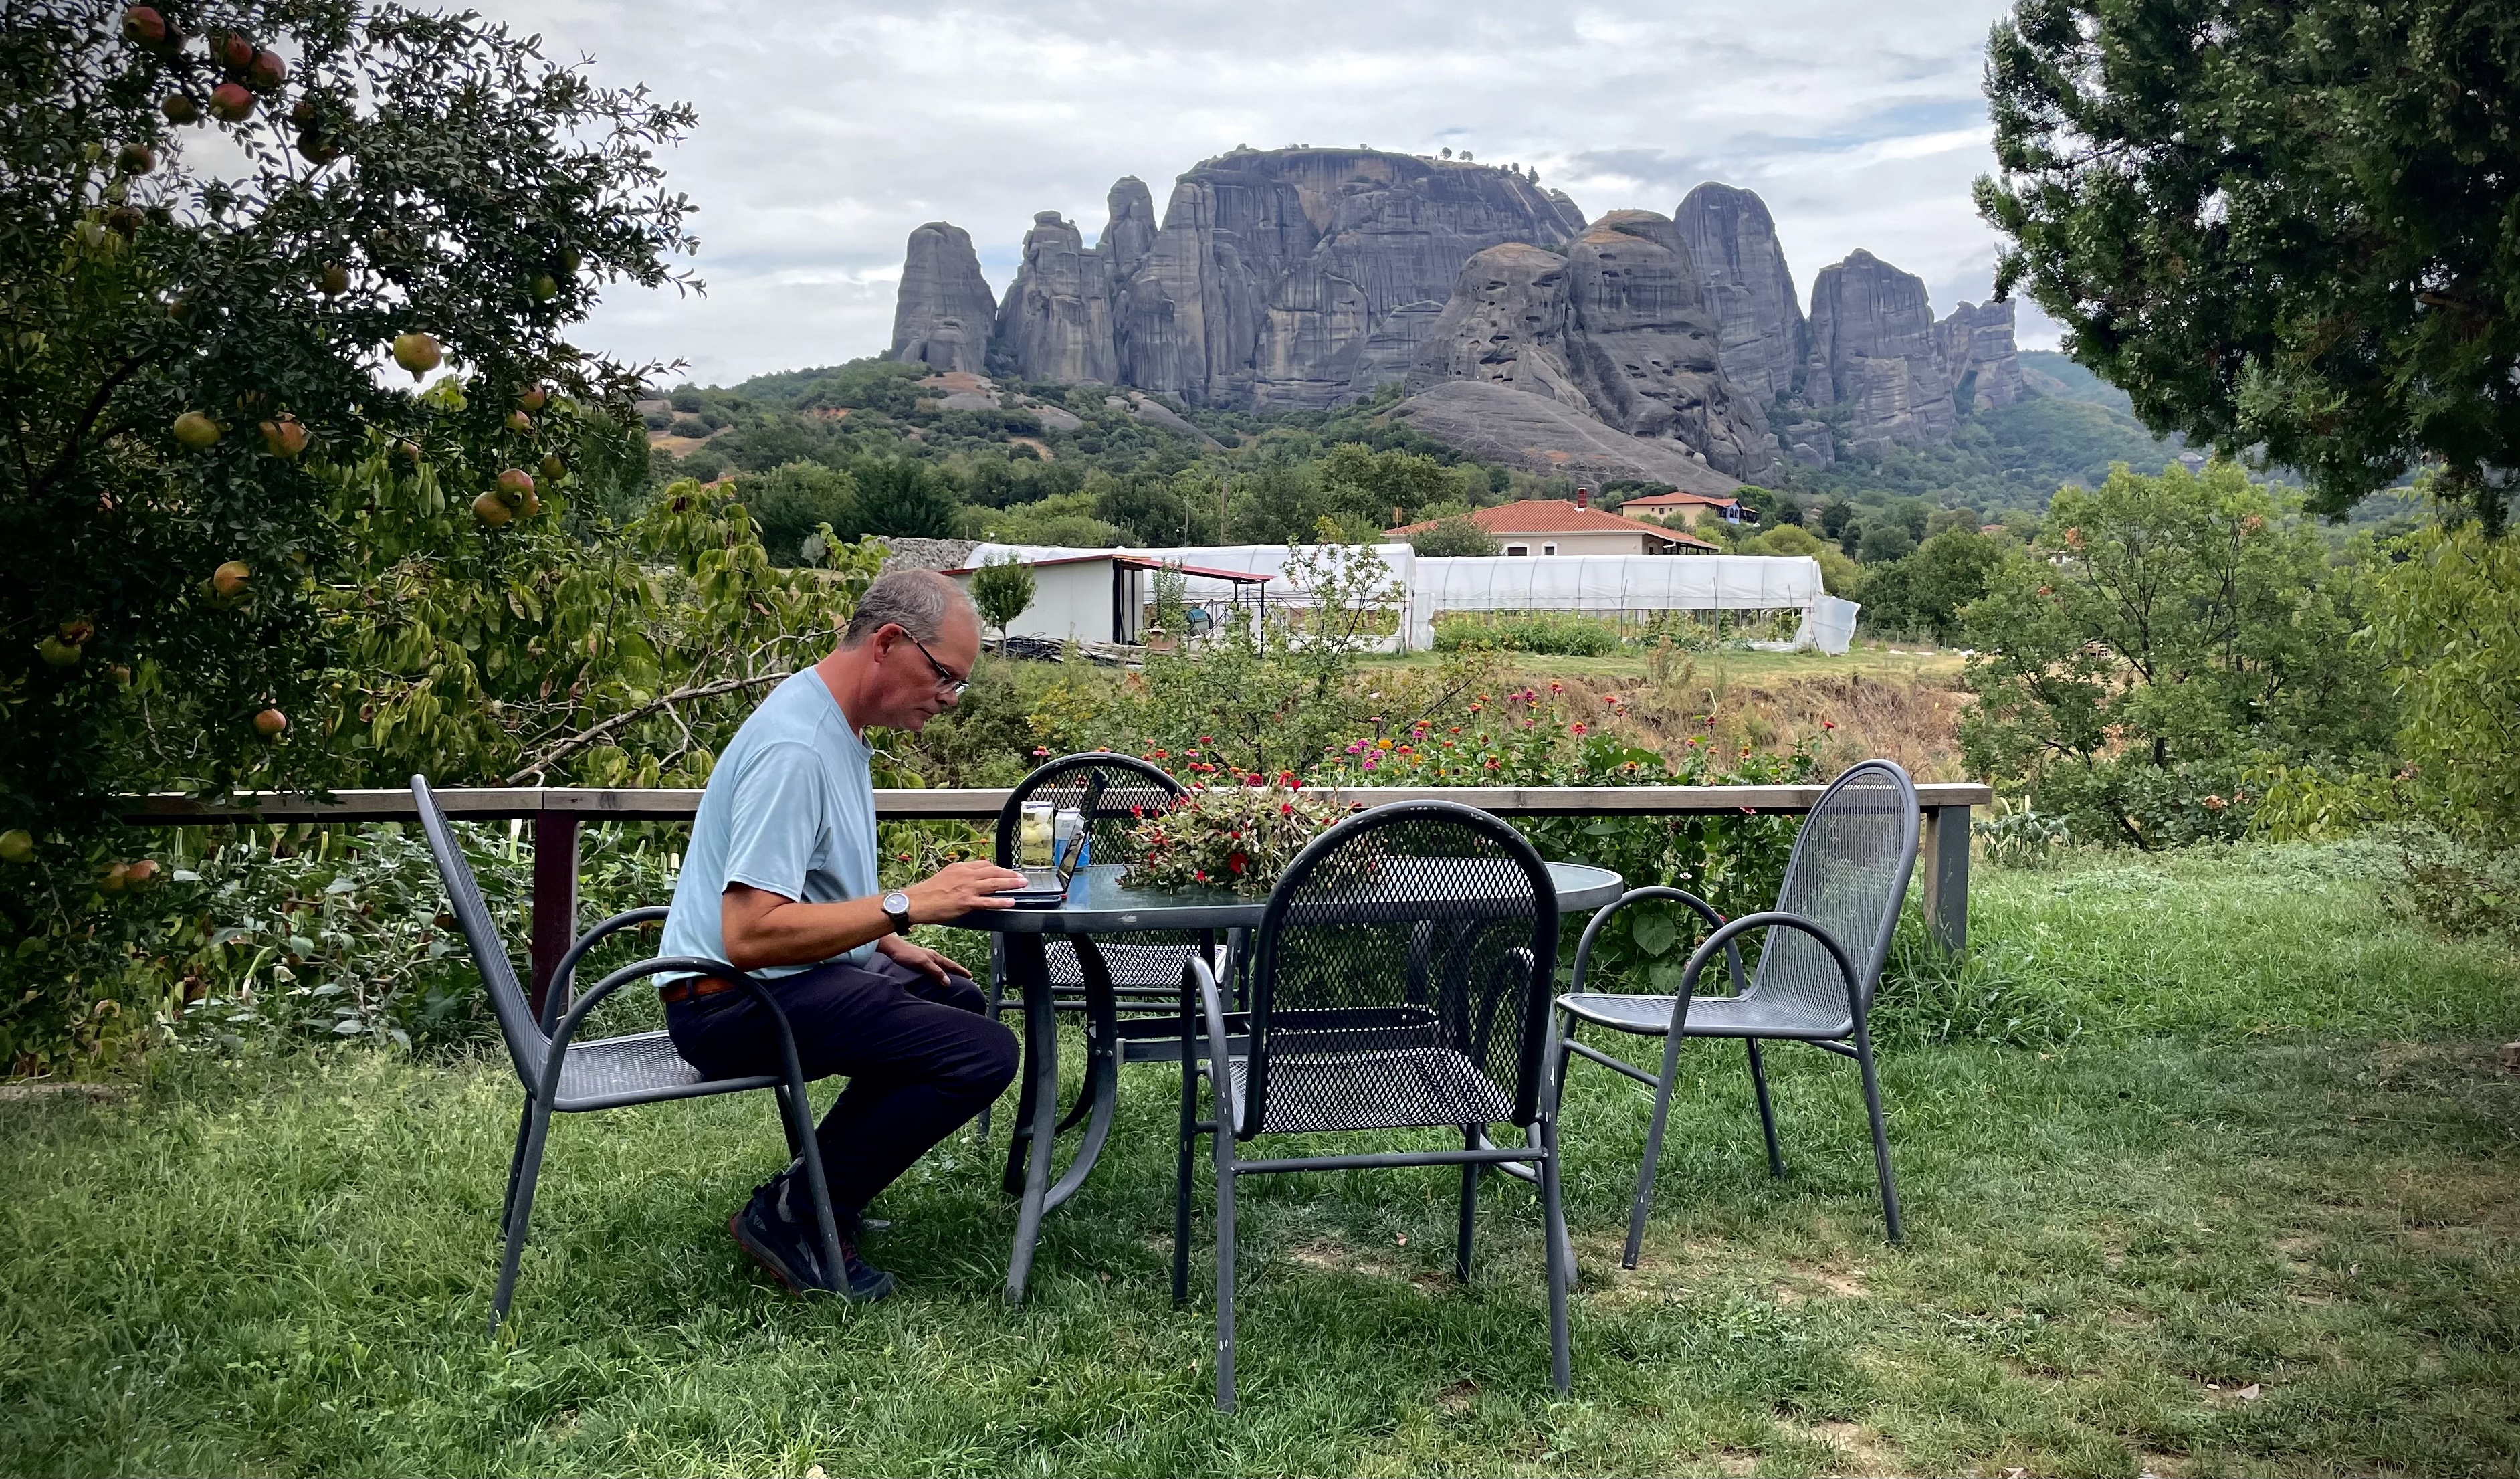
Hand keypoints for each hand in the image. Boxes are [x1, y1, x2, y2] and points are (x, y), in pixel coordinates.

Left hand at [876, 932, 972, 985]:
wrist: (891, 947)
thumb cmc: (906, 954)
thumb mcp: (922, 963)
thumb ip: (935, 972)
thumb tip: (948, 982)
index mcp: (935, 956)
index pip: (952, 965)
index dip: (961, 971)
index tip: (970, 977)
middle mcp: (932, 956)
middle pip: (948, 964)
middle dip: (957, 971)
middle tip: (966, 977)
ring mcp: (925, 957)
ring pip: (940, 965)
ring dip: (948, 971)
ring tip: (953, 977)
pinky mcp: (918, 959)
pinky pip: (933, 966)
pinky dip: (938, 970)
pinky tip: (935, 973)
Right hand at [905, 858, 1029, 922]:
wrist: (915, 902)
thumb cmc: (926, 892)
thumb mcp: (944, 876)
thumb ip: (958, 876)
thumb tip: (968, 879)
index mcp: (960, 868)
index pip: (984, 864)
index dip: (998, 868)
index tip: (1006, 871)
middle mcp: (965, 875)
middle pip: (993, 871)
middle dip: (1009, 874)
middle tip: (1021, 877)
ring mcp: (967, 889)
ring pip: (994, 883)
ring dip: (1011, 883)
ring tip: (1022, 884)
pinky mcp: (967, 902)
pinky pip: (988, 901)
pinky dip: (1001, 901)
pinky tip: (1011, 901)